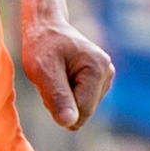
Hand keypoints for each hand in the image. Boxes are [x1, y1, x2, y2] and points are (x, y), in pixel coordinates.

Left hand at [23, 11, 115, 128]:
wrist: (45, 27)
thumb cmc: (41, 46)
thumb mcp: (42, 71)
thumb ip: (57, 97)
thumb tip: (70, 123)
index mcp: (98, 69)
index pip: (81, 112)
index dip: (58, 105)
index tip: (47, 81)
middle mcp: (108, 72)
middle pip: (83, 112)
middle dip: (62, 102)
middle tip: (50, 79)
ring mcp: (106, 76)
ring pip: (82, 109)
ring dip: (63, 98)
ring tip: (55, 76)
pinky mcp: (100, 80)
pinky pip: (82, 102)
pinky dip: (67, 94)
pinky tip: (62, 77)